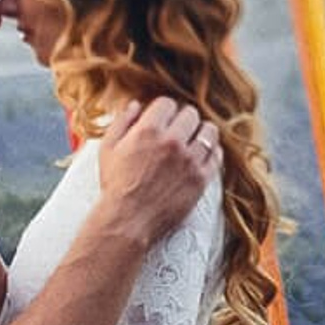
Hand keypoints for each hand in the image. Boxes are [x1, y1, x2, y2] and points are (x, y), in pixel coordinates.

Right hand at [99, 96, 219, 241]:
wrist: (127, 221)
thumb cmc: (115, 186)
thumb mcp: (108, 149)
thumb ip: (121, 122)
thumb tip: (136, 105)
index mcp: (148, 130)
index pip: (168, 103)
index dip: (165, 110)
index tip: (164, 119)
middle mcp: (172, 141)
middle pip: (190, 114)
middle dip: (184, 119)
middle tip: (179, 130)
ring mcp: (189, 160)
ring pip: (209, 132)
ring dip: (202, 132)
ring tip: (195, 139)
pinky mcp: (201, 179)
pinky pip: (216, 156)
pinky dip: (212, 152)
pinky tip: (204, 154)